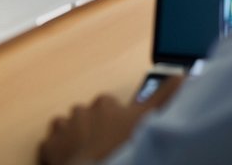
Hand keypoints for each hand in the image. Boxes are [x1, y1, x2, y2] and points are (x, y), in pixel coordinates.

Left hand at [39, 78, 181, 164]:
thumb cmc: (125, 150)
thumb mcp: (151, 121)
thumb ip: (167, 97)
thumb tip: (183, 76)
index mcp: (104, 104)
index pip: (110, 105)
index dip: (118, 120)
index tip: (123, 134)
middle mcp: (80, 112)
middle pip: (87, 117)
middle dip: (95, 129)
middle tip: (108, 149)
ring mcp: (62, 130)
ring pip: (67, 129)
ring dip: (75, 139)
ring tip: (89, 156)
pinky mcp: (48, 149)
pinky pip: (50, 147)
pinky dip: (57, 154)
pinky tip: (70, 163)